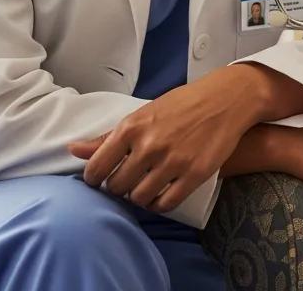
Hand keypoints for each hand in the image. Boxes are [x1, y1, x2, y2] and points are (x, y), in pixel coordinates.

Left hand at [69, 66, 263, 212]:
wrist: (228, 98)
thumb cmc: (184, 103)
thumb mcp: (145, 113)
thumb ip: (109, 136)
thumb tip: (73, 150)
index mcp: (133, 126)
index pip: (96, 169)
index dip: (95, 178)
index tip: (104, 177)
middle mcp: (150, 145)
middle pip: (116, 187)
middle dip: (120, 186)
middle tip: (131, 178)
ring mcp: (173, 161)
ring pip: (139, 198)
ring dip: (140, 196)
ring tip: (148, 184)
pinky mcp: (194, 173)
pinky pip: (165, 204)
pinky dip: (160, 203)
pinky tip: (163, 191)